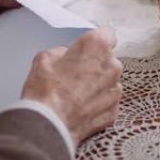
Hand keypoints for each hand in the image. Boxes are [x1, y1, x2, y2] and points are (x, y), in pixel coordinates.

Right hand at [22, 28, 123, 145]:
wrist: (48, 126)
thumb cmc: (45, 91)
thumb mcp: (44, 58)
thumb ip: (63, 52)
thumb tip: (66, 57)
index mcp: (97, 46)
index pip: (107, 34)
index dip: (96, 41)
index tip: (89, 48)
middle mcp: (112, 66)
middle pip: (108, 60)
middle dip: (95, 65)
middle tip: (74, 74)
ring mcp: (115, 90)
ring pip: (109, 82)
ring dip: (96, 85)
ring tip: (74, 94)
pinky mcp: (114, 111)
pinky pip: (107, 102)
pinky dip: (97, 104)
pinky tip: (79, 108)